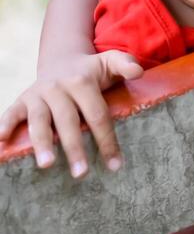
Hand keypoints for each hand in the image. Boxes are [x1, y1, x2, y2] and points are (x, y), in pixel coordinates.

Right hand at [0, 51, 143, 177]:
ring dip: (42, 143)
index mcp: (82, 81)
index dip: (106, 140)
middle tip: (81, 173)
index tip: (115, 165)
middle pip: (68, 120)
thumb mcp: (110, 62)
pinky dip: (5, 125)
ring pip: (39, 120)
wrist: (62, 59)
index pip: (97, 114)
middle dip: (74, 147)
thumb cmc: (91, 71)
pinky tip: (1, 141)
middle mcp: (58, 87)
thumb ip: (126, 64)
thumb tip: (139, 72)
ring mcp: (39, 94)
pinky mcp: (23, 99)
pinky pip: (12, 112)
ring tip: (47, 164)